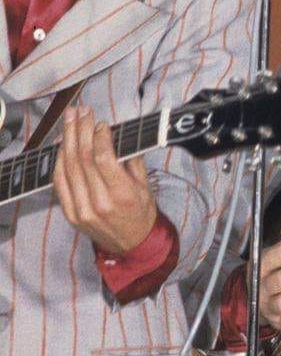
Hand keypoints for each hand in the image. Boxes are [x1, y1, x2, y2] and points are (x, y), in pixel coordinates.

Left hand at [53, 105, 156, 251]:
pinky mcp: (71, 214)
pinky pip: (60, 182)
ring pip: (68, 167)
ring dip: (67, 139)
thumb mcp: (145, 185)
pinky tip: (62, 144)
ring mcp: (82, 210)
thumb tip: (116, 134)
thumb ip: (132, 159)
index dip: (99, 136)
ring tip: (70, 120)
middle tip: (81, 111)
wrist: (133, 244)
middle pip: (83, 158)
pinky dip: (59, 160)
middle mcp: (100, 203)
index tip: (101, 123)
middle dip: (80, 129)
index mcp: (122, 195)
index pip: (103, 158)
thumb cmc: (141, 212)